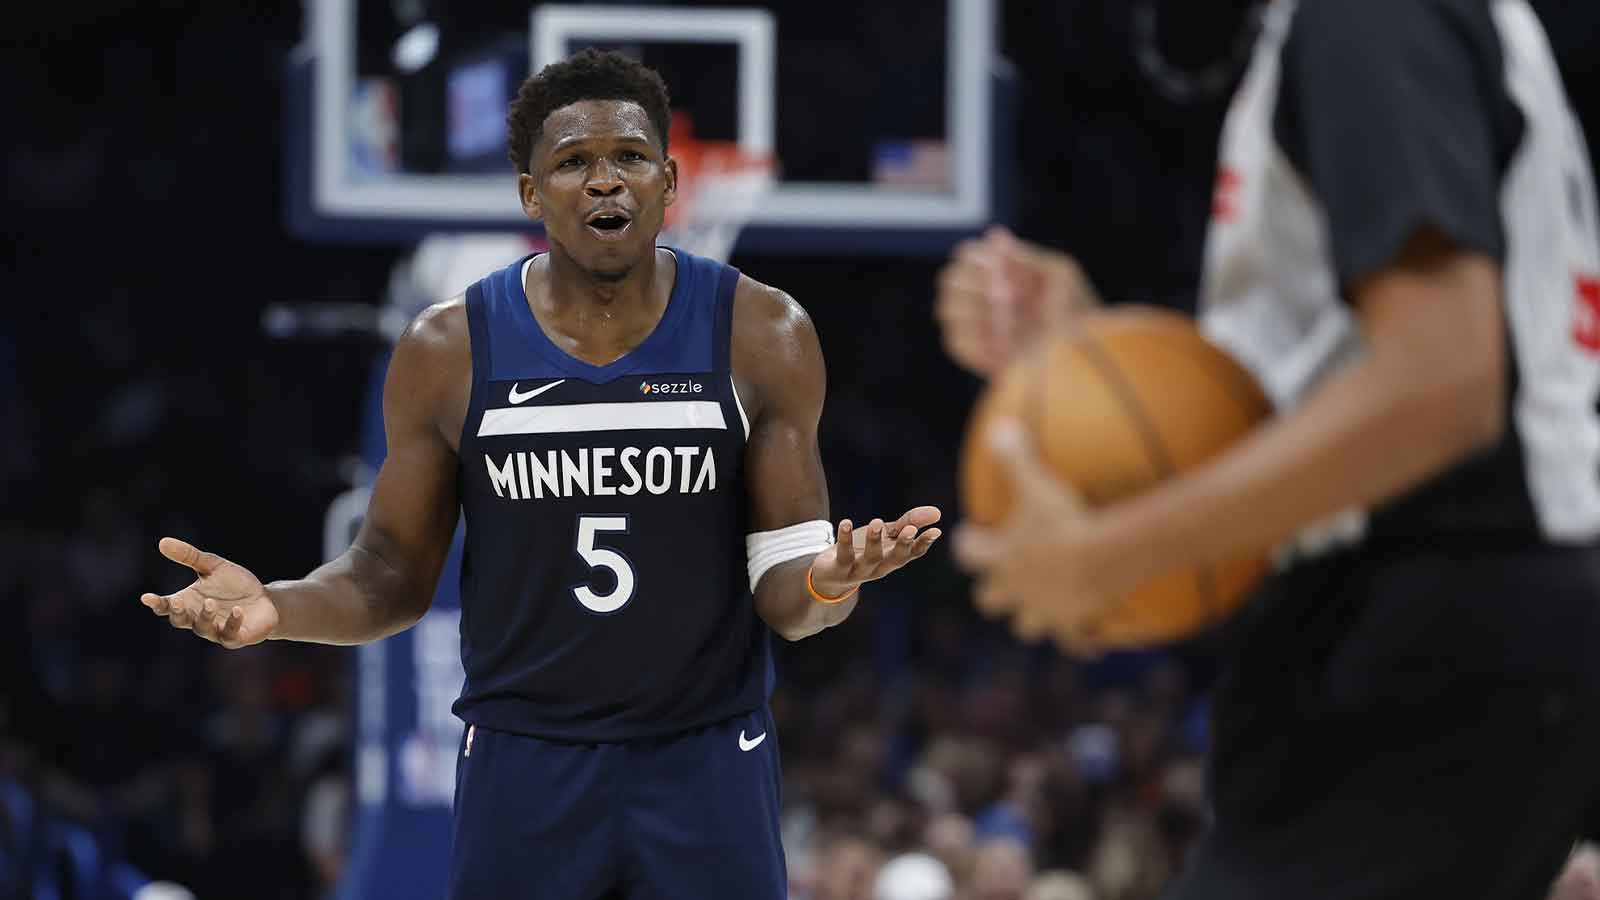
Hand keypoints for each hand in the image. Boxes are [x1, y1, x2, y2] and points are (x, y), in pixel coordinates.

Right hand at [141, 537, 277, 648]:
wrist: (265, 600)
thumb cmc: (234, 584)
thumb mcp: (213, 566)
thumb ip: (189, 556)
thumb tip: (162, 542)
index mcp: (188, 602)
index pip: (166, 606)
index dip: (157, 603)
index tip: (146, 597)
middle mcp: (198, 619)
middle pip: (179, 620)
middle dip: (177, 613)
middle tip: (176, 603)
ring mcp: (216, 630)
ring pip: (203, 628)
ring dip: (205, 616)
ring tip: (210, 602)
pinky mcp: (235, 637)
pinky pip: (230, 634)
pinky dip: (232, 622)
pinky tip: (237, 610)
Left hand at [808, 506, 943, 597]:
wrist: (831, 576)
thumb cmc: (864, 551)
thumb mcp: (887, 535)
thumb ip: (909, 523)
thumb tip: (938, 512)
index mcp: (894, 558)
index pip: (913, 553)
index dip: (924, 543)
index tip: (936, 531)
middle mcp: (881, 567)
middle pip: (895, 558)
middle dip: (903, 544)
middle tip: (910, 529)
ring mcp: (860, 570)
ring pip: (871, 558)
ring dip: (874, 540)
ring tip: (877, 521)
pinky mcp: (840, 569)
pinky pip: (844, 555)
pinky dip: (844, 539)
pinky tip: (845, 522)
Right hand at [934, 226, 1101, 377]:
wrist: (1084, 363)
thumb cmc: (1080, 316)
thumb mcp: (1060, 276)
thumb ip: (1024, 256)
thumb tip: (994, 234)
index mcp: (1005, 277)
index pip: (966, 256)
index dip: (975, 257)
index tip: (997, 265)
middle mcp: (987, 301)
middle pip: (948, 280)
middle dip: (975, 284)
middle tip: (1007, 294)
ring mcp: (980, 331)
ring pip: (946, 309)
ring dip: (976, 311)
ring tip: (1010, 321)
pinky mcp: (979, 358)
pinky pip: (955, 342)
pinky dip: (977, 339)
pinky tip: (1005, 344)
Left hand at [953, 421, 1117, 656]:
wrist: (1101, 560)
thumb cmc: (1063, 520)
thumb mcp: (1036, 484)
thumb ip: (1015, 457)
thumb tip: (999, 426)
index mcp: (1000, 557)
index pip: (969, 553)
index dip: (966, 545)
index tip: (966, 537)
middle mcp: (1015, 589)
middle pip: (989, 599)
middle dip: (990, 591)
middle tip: (998, 579)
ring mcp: (1043, 611)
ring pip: (1024, 626)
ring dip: (1028, 619)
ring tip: (1038, 611)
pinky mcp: (1071, 625)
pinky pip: (1075, 642)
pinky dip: (1080, 643)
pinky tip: (1089, 644)